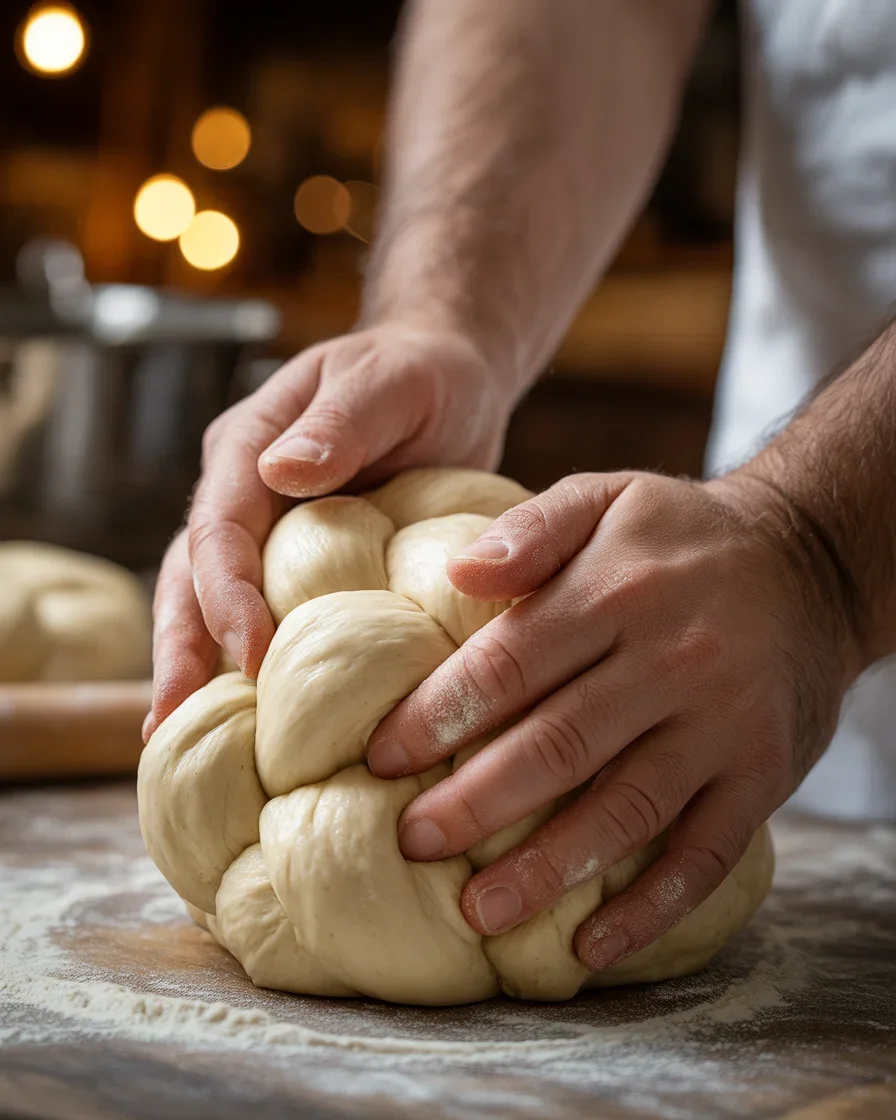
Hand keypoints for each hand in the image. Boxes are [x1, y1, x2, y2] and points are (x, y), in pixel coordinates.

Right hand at [144, 323, 513, 740]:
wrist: (445, 378)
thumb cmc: (420, 374)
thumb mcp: (389, 383)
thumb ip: (341, 423)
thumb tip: (282, 471)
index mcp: (249, 444)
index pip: (220, 526)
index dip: (226, 592)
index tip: (251, 651)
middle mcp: (243, 491)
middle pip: (191, 574)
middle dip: (180, 646)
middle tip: (169, 723)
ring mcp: (265, 529)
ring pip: (210, 602)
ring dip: (196, 665)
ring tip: (176, 737)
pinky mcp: (298, 560)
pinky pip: (263, 612)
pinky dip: (247, 662)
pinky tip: (250, 718)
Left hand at [367, 471, 859, 969]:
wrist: (808, 563)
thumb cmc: (681, 536)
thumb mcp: (606, 497)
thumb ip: (530, 529)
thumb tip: (457, 573)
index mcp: (617, 591)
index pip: (509, 663)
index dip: (438, 716)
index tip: (382, 759)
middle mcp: (671, 661)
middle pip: (556, 747)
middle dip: (474, 804)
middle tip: (412, 843)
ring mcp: (721, 727)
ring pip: (624, 812)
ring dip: (547, 870)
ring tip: (478, 911)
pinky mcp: (761, 776)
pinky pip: (704, 855)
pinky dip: (648, 909)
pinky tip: (590, 946)